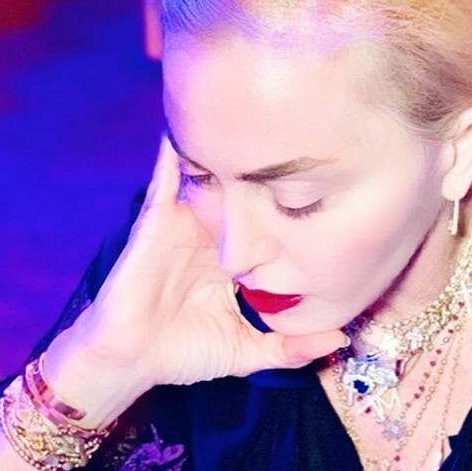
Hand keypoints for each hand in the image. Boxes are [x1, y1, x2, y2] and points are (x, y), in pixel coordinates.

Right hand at [58, 133, 348, 392]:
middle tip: (307, 130)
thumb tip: (341, 340)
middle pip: (247, 192)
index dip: (299, 205)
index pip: (272, 225)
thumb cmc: (184, 354)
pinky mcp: (157, 218)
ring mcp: (185, 223)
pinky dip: (180, 150)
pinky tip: (199, 118)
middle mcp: (212, 235)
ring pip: (211, 177)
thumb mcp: (250, 351)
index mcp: (236, 259)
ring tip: (264, 110)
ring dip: (231, 147)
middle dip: (271, 163)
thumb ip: (293, 347)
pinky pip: (168, 177)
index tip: (338, 180)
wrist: (130, 360)